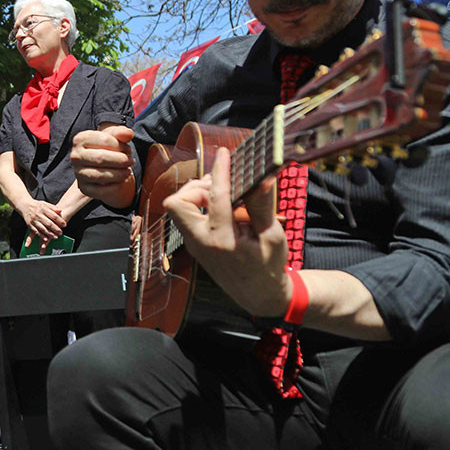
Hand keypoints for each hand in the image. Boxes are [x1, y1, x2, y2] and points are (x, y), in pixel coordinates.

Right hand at [18, 199, 65, 240]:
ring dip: (50, 234)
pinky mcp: (30, 224)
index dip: (60, 221)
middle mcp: (38, 214)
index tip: (64, 225)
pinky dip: (41, 236)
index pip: (53, 215)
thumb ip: (53, 208)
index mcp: (43, 209)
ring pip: (43, 228)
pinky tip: (46, 239)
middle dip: (56, 229)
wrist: (24, 205)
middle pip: (49, 223)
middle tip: (61, 233)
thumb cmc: (36, 205)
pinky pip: (36, 231)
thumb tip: (60, 211)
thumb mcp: (45, 203)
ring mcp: (34, 220)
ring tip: (55, 237)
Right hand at [71, 126, 135, 199]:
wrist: (103, 166)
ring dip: (119, 173)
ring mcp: (78, 173)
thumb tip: (127, 134)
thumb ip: (122, 132)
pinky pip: (101, 190)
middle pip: (101, 158)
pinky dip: (115, 186)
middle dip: (121, 160)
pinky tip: (122, 181)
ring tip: (128, 171)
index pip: (104, 140)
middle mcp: (75, 156)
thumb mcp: (115, 137)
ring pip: (100, 175)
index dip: (121, 145)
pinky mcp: (84, 188)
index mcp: (80, 139)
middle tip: (131, 161)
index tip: (128, 149)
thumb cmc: (108, 148)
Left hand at [162, 147, 288, 317]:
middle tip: (222, 184)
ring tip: (226, 194)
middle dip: (196, 186)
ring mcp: (193, 243)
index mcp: (222, 240)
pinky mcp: (192, 243)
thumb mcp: (272, 236)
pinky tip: (223, 206)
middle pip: (178, 202)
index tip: (225, 154)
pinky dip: (200, 204)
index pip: (215, 197)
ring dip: (197, 194)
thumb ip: (262, 206)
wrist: (258, 295)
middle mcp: (200, 242)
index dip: (220, 171)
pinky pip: (186, 215)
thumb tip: (262, 178)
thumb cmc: (268, 266)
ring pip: (179, 208)